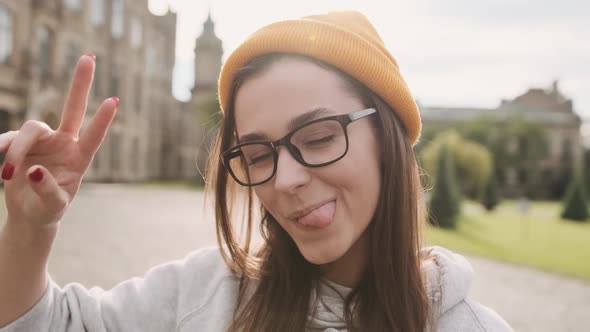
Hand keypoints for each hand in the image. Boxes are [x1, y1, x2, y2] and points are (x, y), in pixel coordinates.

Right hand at [0, 54, 117, 226]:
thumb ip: (47, 191)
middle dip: (80, 83)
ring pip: (29, 129)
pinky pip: (8, 138)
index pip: (93, 137)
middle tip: (89, 57)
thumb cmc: (48, 210)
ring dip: (16, 149)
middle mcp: (64, 144)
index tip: (114, 100)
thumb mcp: (53, 207)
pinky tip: (1, 167)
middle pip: (72, 108)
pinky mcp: (21, 143)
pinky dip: (1, 148)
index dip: (102, 120)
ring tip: (6, 175)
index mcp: (80, 159)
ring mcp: (43, 141)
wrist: (30, 214)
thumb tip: (33, 170)